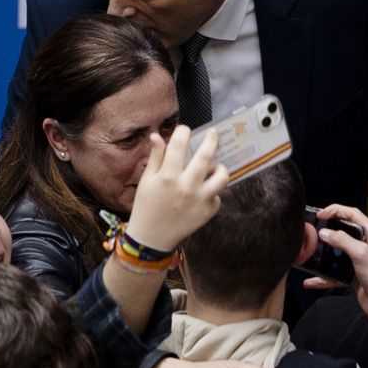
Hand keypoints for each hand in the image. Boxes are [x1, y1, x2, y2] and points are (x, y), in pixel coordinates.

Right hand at [126, 126, 227, 251]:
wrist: (152, 237)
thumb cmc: (145, 207)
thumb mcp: (146, 181)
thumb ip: (155, 157)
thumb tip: (157, 136)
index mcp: (167, 176)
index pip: (179, 145)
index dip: (183, 132)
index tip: (184, 130)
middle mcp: (186, 186)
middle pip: (206, 156)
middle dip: (211, 140)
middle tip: (213, 133)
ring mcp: (200, 200)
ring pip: (222, 176)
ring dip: (220, 167)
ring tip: (215, 166)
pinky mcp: (208, 211)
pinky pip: (217, 195)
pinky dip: (211, 191)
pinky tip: (202, 192)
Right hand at [305, 205, 367, 321]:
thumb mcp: (362, 254)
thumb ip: (343, 241)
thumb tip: (325, 232)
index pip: (353, 214)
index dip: (336, 210)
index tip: (320, 214)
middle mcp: (366, 244)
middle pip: (343, 230)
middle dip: (328, 228)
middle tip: (313, 229)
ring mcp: (358, 258)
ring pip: (336, 249)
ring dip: (323, 251)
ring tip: (311, 251)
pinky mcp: (352, 271)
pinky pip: (333, 269)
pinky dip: (322, 275)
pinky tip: (311, 280)